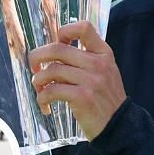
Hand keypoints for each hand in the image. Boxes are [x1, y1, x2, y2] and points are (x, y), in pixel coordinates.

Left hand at [28, 20, 126, 140]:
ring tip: (39, 89)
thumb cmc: (105, 99)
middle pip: (57, 49)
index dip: (65, 32)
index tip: (57, 43)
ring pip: (52, 70)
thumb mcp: (104, 72)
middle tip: (34, 67)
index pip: (84, 28)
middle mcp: (98, 63)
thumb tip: (52, 51)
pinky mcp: (83, 97)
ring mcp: (92, 80)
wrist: (120, 126)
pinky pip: (52, 91)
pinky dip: (42, 98)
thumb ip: (85, 59)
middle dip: (37, 57)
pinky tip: (45, 104)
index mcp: (104, 53)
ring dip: (38, 80)